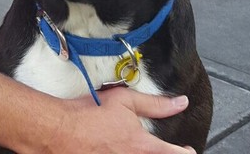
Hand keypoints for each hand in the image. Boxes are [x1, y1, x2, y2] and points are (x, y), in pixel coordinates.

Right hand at [28, 88, 195, 153]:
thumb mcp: (124, 100)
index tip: (187, 149)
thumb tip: (180, 102)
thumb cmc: (89, 115)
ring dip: (144, 152)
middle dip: (164, 152)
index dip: (185, 152)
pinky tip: (117, 147)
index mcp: (144, 145)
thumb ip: (155, 103)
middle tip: (162, 147)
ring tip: (132, 144)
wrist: (61, 130)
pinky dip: (124, 152)